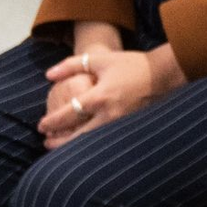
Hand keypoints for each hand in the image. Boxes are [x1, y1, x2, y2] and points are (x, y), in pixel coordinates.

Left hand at [39, 45, 185, 149]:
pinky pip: (103, 140)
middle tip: (46, 141)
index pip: (68, 114)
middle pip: (76, 137)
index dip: (51, 122)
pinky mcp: (128, 129)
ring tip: (61, 146)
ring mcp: (119, 124)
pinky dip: (90, 144)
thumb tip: (49, 75)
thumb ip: (73, 65)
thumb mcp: (102, 60)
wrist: (165, 73)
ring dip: (72, 146)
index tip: (41, 125)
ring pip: (89, 142)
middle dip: (58, 141)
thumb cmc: (133, 65)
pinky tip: (84, 144)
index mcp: (100, 97)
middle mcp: (108, 115)